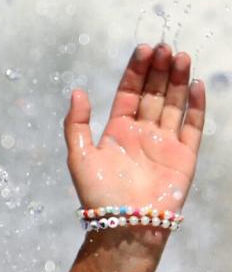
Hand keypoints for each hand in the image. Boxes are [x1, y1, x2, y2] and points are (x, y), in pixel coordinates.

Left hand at [63, 44, 206, 219]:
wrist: (124, 225)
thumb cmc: (98, 193)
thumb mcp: (79, 154)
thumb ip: (77, 123)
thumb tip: (78, 91)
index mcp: (118, 129)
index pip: (129, 91)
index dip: (136, 70)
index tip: (144, 49)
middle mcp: (143, 132)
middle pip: (153, 93)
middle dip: (158, 70)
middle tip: (164, 46)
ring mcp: (165, 143)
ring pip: (173, 104)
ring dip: (177, 80)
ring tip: (180, 56)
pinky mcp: (184, 156)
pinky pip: (192, 126)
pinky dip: (195, 106)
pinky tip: (195, 84)